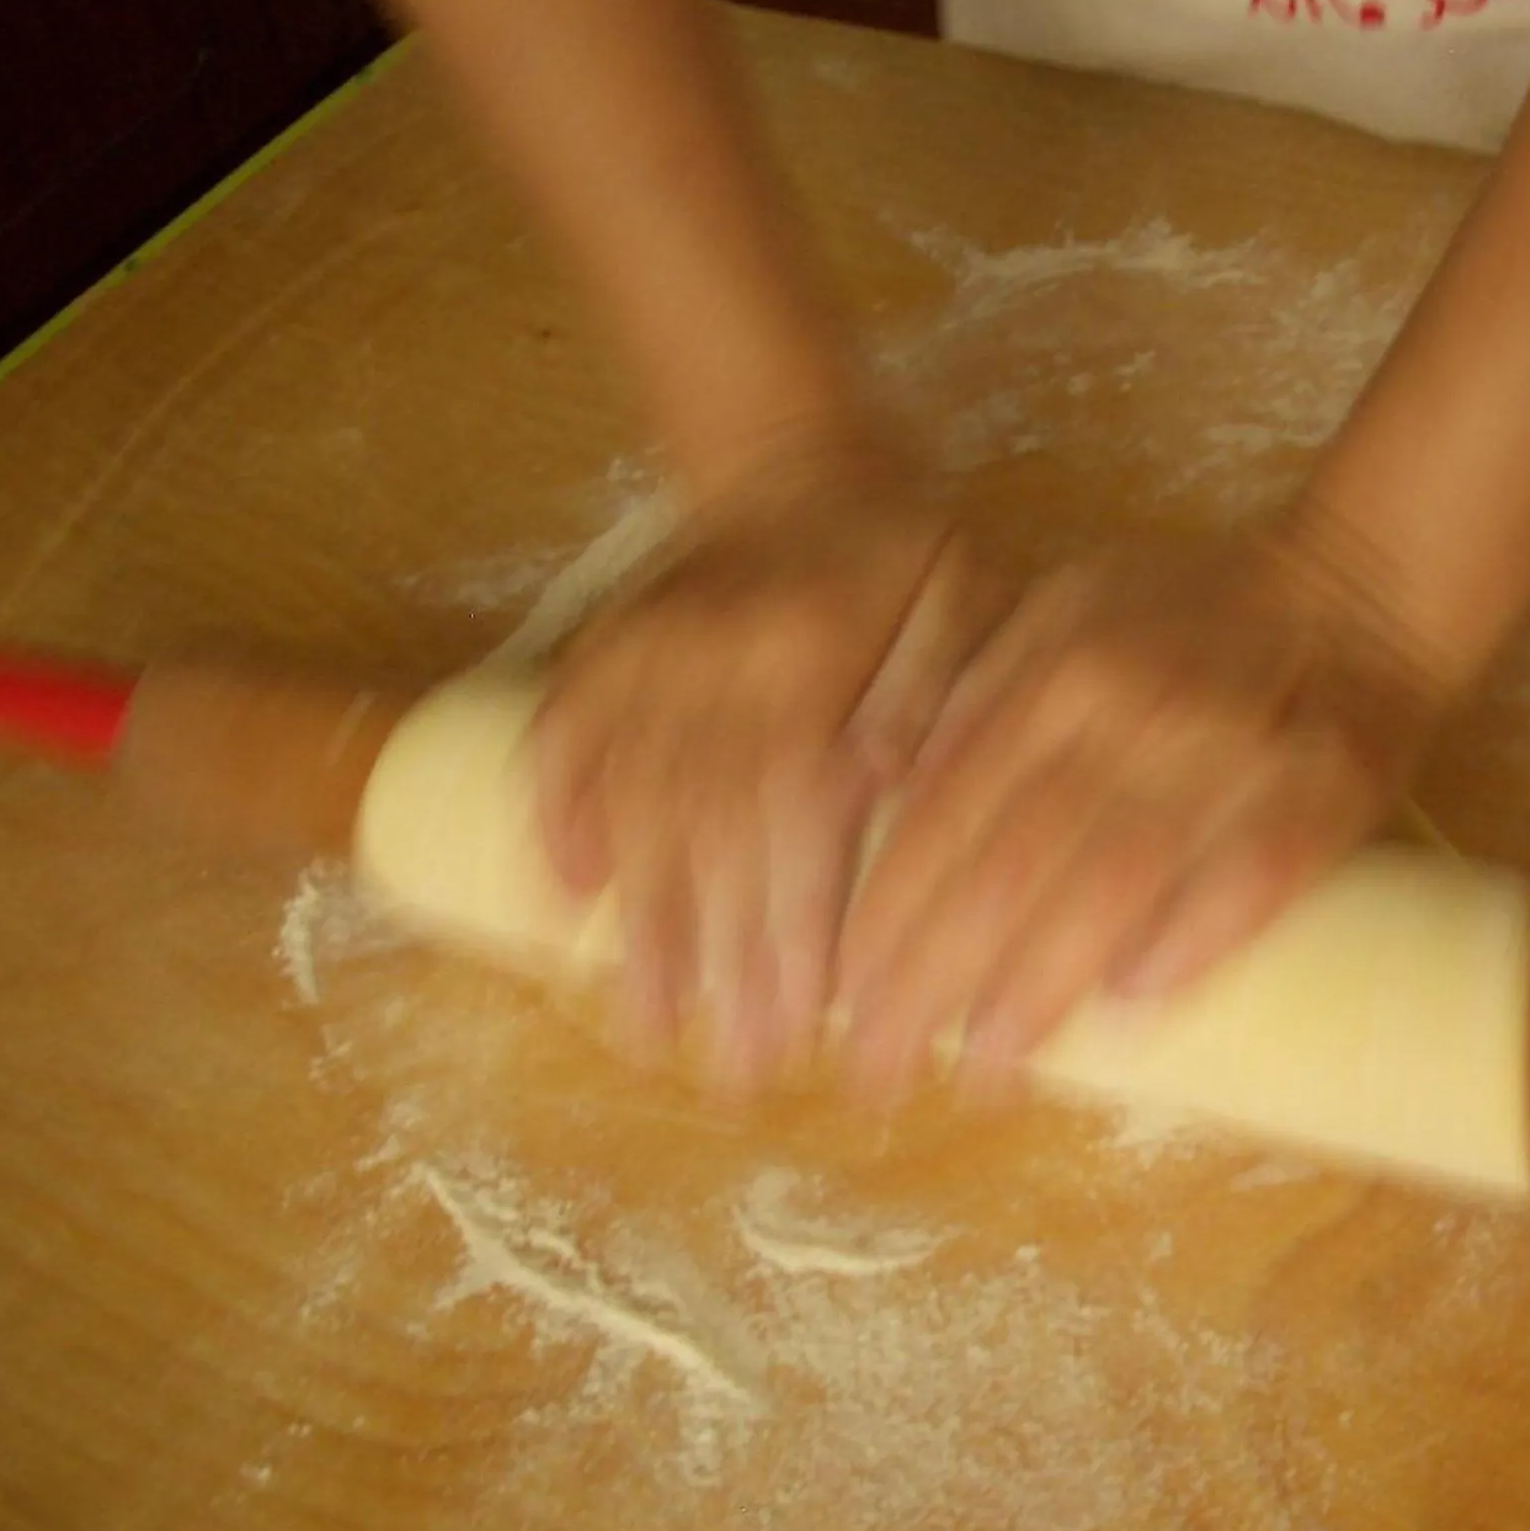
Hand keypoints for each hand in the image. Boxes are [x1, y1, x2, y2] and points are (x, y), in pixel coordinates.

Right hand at [530, 438, 1004, 1084]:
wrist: (802, 459)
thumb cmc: (911, 556)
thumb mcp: (971, 600)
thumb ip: (940, 688)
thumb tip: (894, 779)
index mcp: (815, 644)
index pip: (793, 809)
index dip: (796, 923)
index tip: (808, 1026)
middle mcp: (717, 651)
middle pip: (711, 830)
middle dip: (724, 964)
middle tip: (734, 1071)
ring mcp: (647, 649)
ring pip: (633, 801)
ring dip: (642, 925)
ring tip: (650, 1029)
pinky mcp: (604, 647)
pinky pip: (562, 734)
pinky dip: (557, 813)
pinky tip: (564, 899)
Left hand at [834, 516, 1448, 1098]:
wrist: (1364, 587)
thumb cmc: (1197, 612)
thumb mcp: (1069, 608)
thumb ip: (983, 688)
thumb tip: (890, 784)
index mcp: (1059, 667)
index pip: (951, 805)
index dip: (891, 909)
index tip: (846, 997)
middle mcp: (1130, 709)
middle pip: (1011, 862)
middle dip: (934, 977)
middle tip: (884, 1069)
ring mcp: (1228, 753)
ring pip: (1111, 884)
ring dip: (1039, 988)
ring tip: (984, 1073)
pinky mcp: (1321, 794)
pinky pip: (1245, 882)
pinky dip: (1186, 947)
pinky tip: (1129, 1014)